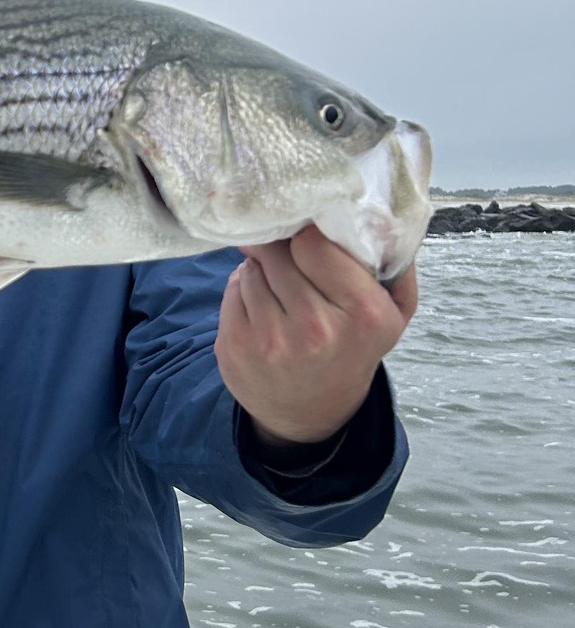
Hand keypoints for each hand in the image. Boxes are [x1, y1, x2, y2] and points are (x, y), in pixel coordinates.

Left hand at [214, 224, 418, 447]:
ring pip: (252, 268)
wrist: (311, 413)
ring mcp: (269, 341)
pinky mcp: (233, 347)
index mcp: (362, 314)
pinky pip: (231, 289)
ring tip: (280, 288)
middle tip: (290, 258)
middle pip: (278, 253)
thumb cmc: (354, 349)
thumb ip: (395, 264)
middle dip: (282, 249)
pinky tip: (262, 307)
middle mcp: (314, 328)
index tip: (309, 240)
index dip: (308, 236)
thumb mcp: (394, 314)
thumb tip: (376, 214)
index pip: (314, 244)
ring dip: (262, 269)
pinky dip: (243, 289)